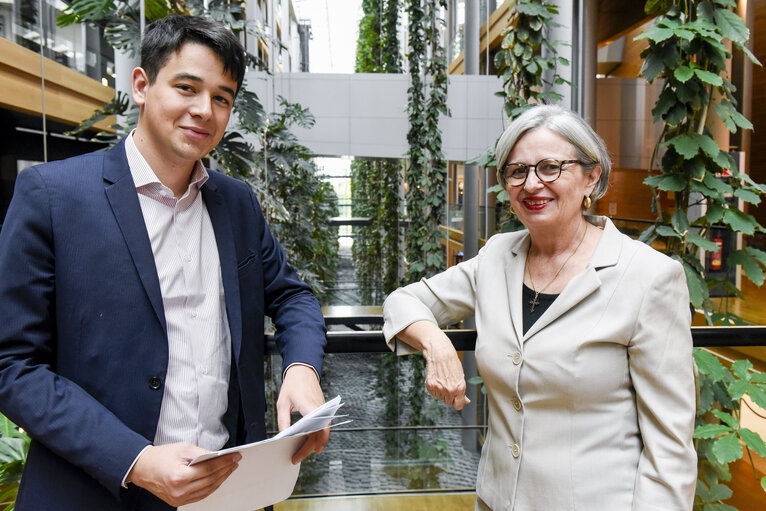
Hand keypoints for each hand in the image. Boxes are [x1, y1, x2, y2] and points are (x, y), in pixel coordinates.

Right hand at [126, 442, 240, 505]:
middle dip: (226, 469)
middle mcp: (180, 490)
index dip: (225, 462)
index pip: (210, 469)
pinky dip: (212, 486)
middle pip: (211, 480)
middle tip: (235, 461)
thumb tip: (219, 455)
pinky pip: (201, 495)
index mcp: (180, 476)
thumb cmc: (160, 457)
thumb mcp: (182, 448)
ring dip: (221, 478)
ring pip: (208, 489)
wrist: (142, 468)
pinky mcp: (179, 501)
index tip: (235, 456)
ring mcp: (179, 498)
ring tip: (229, 468)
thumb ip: (202, 453)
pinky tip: (218, 478)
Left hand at [277, 364, 329, 463]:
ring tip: (301, 452)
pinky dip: (316, 435)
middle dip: (309, 448)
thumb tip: (283, 437)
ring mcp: (323, 410)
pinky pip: (322, 425)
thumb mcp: (282, 403)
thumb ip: (283, 421)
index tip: (304, 453)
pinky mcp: (322, 410)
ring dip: (314, 443)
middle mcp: (320, 409)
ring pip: (323, 431)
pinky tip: (307, 441)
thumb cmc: (293, 385)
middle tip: (297, 458)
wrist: (303, 370)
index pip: (319, 429)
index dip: (314, 443)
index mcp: (310, 407)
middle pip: (320, 434)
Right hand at [422, 332, 470, 410]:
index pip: (459, 406)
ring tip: (443, 379)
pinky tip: (437, 379)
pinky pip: (433, 393)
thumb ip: (462, 391)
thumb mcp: (461, 376)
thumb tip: (466, 401)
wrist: (439, 351)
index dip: (458, 403)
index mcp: (460, 388)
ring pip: (440, 398)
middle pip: (449, 402)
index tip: (457, 400)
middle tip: (449, 384)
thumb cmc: (451, 361)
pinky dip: (434, 388)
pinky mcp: (430, 386)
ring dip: (442, 391)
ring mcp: (439, 388)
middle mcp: (450, 390)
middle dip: (450, 396)